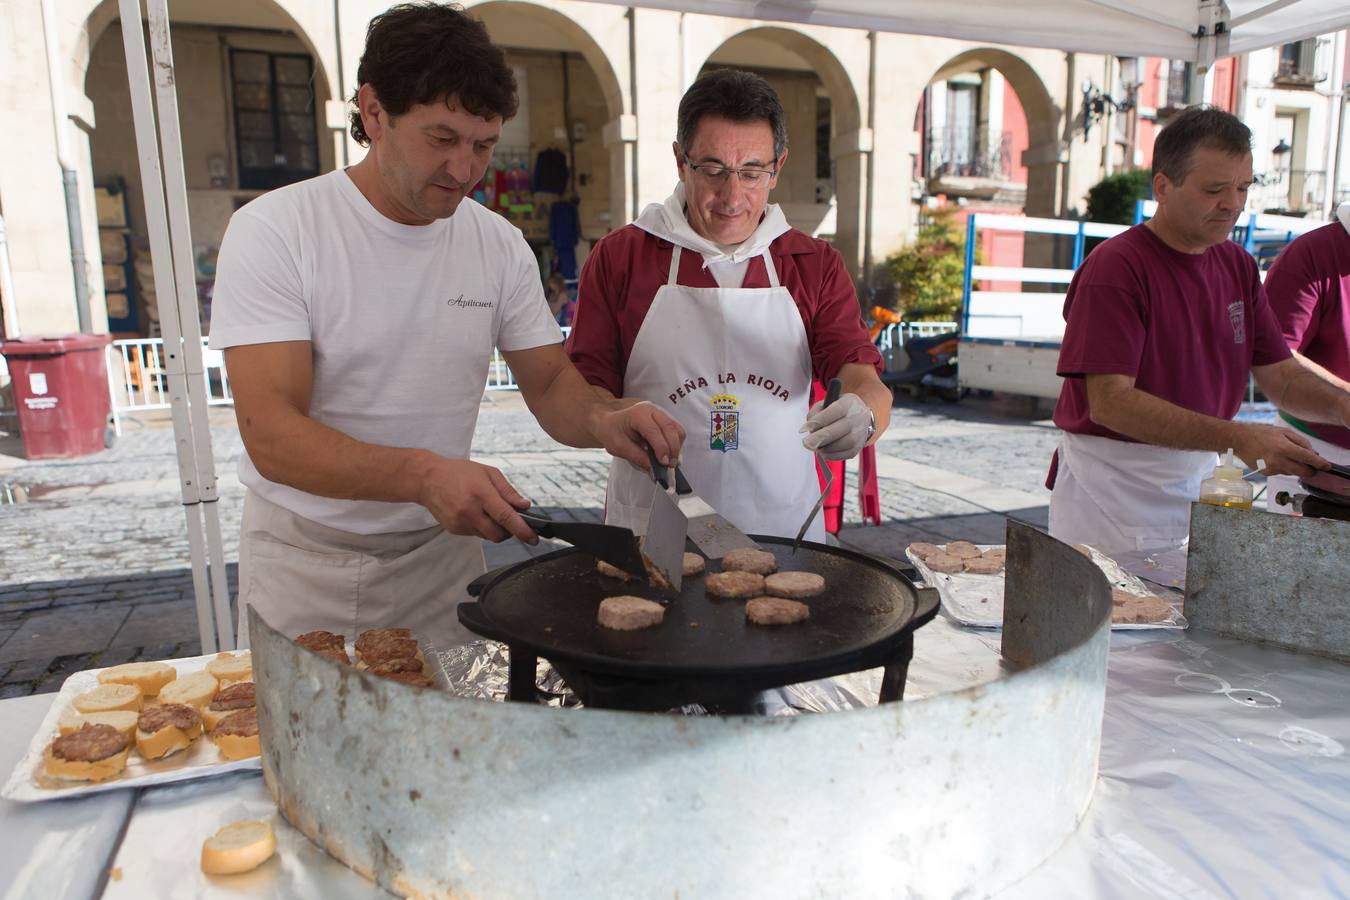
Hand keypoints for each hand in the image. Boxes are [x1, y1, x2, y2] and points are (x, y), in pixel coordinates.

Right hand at [418, 458, 535, 542]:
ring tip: (488, 511)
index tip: (533, 538)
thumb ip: (508, 491)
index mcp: (480, 493)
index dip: (522, 530)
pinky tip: (475, 513)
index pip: (505, 517)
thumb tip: (524, 506)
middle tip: (510, 520)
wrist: (428, 479)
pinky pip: (476, 535)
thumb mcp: (488, 473)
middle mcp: (469, 510)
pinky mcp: (454, 529)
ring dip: (495, 529)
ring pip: (488, 536)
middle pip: (498, 534)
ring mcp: (460, 522)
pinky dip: (481, 528)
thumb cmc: (459, 473)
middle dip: (509, 531)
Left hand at [591, 400, 685, 470]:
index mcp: (637, 414)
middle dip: (673, 449)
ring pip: (677, 429)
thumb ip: (637, 458)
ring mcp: (661, 413)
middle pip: (670, 428)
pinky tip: (669, 454)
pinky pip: (677, 431)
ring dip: (677, 447)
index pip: (654, 430)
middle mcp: (652, 410)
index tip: (664, 463)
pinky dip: (676, 444)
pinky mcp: (666, 419)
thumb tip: (655, 470)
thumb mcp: (618, 447)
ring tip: (670, 462)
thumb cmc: (612, 431)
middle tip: (670, 466)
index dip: (661, 448)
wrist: (611, 421)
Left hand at [800, 392, 873, 460]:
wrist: (861, 417)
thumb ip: (816, 412)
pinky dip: (831, 455)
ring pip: (842, 444)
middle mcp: (857, 418)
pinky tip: (824, 451)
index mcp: (848, 404)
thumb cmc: (841, 410)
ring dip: (825, 448)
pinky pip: (844, 454)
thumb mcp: (828, 402)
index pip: (834, 411)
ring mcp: (860, 433)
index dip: (818, 421)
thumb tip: (810, 428)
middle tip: (807, 443)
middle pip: (838, 430)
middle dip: (820, 438)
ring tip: (816, 445)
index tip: (804, 429)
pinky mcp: (858, 447)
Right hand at [1234, 424, 1327, 477]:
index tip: (1326, 466)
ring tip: (1285, 456)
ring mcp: (1271, 469)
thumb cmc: (1261, 433)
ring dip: (1295, 467)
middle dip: (1310, 470)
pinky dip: (1284, 467)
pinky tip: (1275, 458)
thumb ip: (1301, 442)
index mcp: (1284, 448)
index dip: (1320, 463)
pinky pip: (1282, 473)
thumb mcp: (1284, 431)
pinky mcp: (1266, 473)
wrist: (1239, 440)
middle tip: (1311, 465)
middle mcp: (1278, 460)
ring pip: (1293, 473)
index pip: (1308, 459)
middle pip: (1303, 472)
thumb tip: (1313, 454)